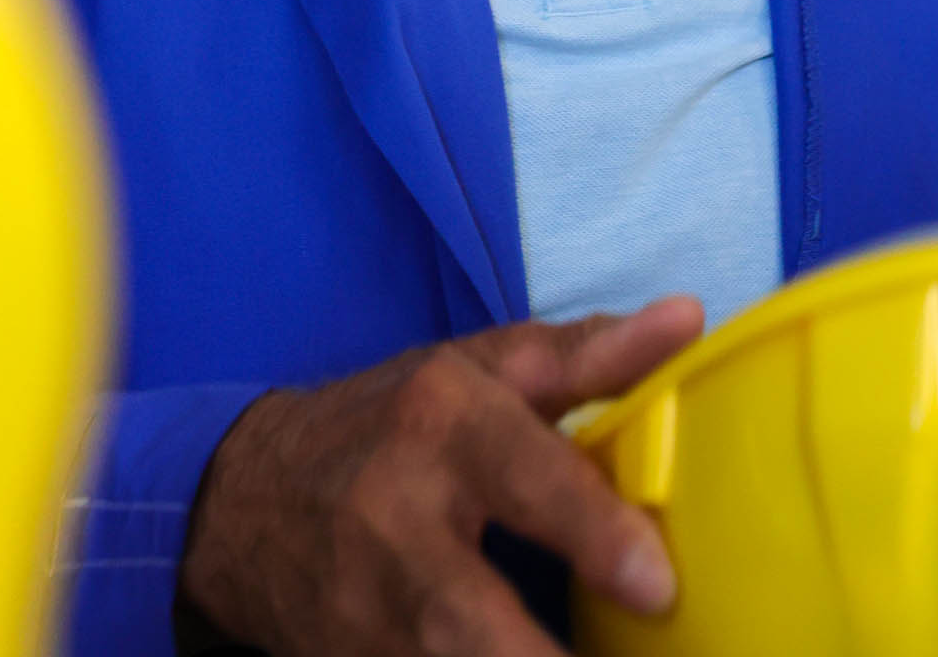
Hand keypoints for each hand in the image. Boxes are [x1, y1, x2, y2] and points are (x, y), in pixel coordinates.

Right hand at [178, 296, 703, 655]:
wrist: (249, 499)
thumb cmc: (395, 420)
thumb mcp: (480, 367)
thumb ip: (587, 354)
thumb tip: (689, 318)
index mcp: (440, 421)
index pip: (523, 476)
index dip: (592, 531)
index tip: (656, 584)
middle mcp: (394, 517)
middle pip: (470, 618)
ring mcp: (364, 610)